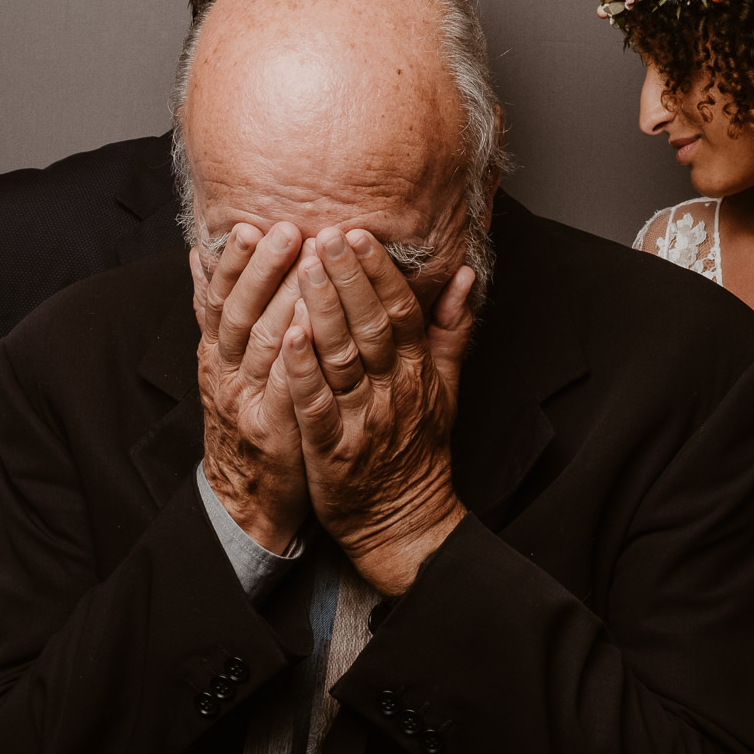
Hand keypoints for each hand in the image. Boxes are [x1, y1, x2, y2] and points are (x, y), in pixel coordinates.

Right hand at [194, 222, 308, 552]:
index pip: (219, 297)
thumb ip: (213, 311)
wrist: (245, 495)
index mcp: (215, 352)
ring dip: (285, 300)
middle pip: (239, 313)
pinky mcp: (272, 432)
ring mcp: (247, 402)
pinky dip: (296, 359)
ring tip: (309, 265)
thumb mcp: (221, 363)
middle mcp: (225, 372)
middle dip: (262, 269)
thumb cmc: (245, 416)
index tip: (251, 224)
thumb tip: (198, 255)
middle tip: (286, 230)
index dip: (234, 262)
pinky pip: (286, 389)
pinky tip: (311, 333)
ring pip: (263, 344)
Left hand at [277, 227, 474, 594]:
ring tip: (302, 268)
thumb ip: (452, 327)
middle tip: (325, 234)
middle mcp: (393, 390)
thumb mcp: (446, 386)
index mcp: (417, 371)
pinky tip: (287, 335)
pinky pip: (317, 404)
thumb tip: (466, 274)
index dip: (380, 272)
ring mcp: (363, 419)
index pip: (401, 311)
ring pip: (343, 357)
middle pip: (372, 326)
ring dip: (324, 309)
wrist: (403, 519)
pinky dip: (303, 369)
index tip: (359, 234)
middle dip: (349, 278)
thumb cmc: (417, 446)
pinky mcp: (332, 449)